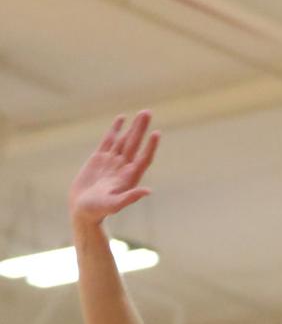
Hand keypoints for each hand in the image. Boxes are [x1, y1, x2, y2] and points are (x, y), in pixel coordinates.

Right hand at [69, 111, 158, 227]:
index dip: (150, 146)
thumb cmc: (98, 211)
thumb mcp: (114, 205)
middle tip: (148, 112)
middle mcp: (123, 167)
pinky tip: (122, 119)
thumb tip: (148, 191)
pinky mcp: (99, 158)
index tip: (156, 133)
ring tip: (142, 113)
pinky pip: (109, 140)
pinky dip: (115, 129)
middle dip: (141, 128)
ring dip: (133, 127)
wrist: (83, 210)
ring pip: (124, 140)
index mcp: (129, 177)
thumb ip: (130, 198)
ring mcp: (112, 161)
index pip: (143, 158)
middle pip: (135, 144)